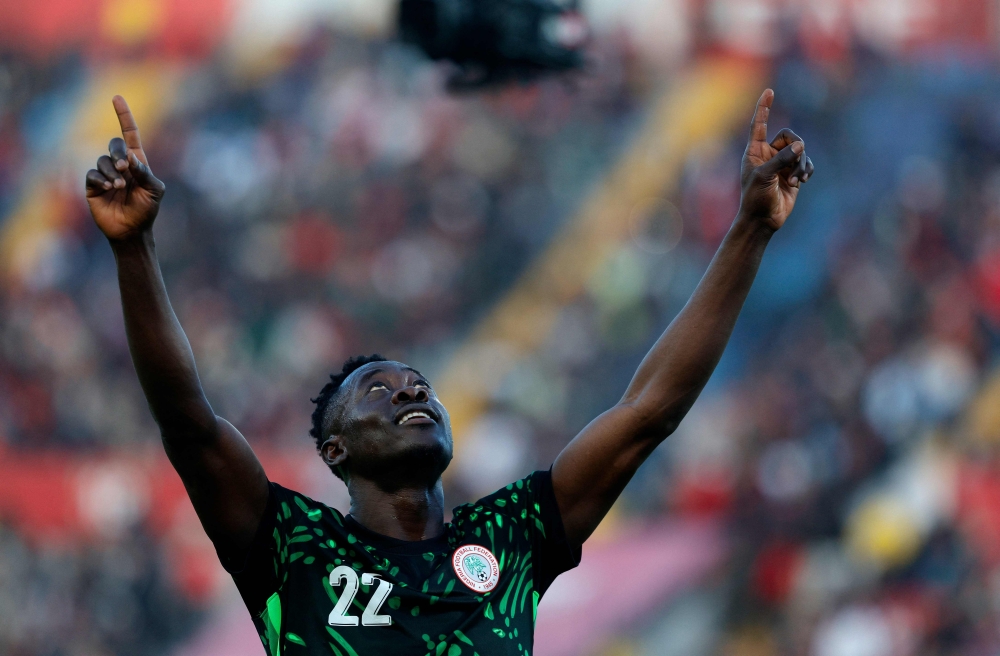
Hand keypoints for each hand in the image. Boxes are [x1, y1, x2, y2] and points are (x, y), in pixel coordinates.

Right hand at [85, 96, 164, 240]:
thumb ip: (145, 173)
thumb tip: (130, 158)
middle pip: (114, 145)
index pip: (130, 134)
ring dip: (111, 172)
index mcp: (137, 162)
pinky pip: (92, 174)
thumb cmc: (147, 210)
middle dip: (118, 153)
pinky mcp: (93, 186)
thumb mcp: (155, 191)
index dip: (124, 116)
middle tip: (125, 168)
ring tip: (119, 186)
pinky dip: (100, 179)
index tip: (116, 97)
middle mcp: (120, 165)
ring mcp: (105, 174)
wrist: (132, 231)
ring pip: (102, 160)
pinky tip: (108, 188)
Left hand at [739, 89, 813, 230]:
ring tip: (796, 180)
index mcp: (755, 151)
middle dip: (796, 148)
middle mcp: (768, 155)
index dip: (763, 108)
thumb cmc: (756, 198)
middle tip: (796, 161)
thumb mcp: (765, 176)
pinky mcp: (793, 174)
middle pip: (789, 136)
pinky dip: (806, 169)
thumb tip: (801, 145)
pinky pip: (806, 163)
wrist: (763, 220)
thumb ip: (782, 158)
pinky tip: (802, 180)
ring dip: (801, 164)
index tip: (769, 91)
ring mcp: (781, 164)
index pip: (758, 124)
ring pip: (800, 151)